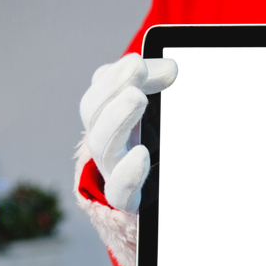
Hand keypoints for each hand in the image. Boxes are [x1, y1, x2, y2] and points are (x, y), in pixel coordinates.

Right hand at [79, 53, 178, 212]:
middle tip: (136, 68)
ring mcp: (116, 173)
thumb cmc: (163, 152)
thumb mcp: (161, 115)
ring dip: (118, 118)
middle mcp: (110, 144)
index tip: (138, 62)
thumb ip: (162, 87)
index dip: (115, 75)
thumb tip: (171, 68)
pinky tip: (141, 156)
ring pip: (103, 146)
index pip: (102, 92)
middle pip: (94, 114)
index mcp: (114, 120)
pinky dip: (127, 174)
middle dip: (112, 87)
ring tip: (137, 97)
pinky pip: (120, 192)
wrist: (166, 200)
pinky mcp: (131, 202)